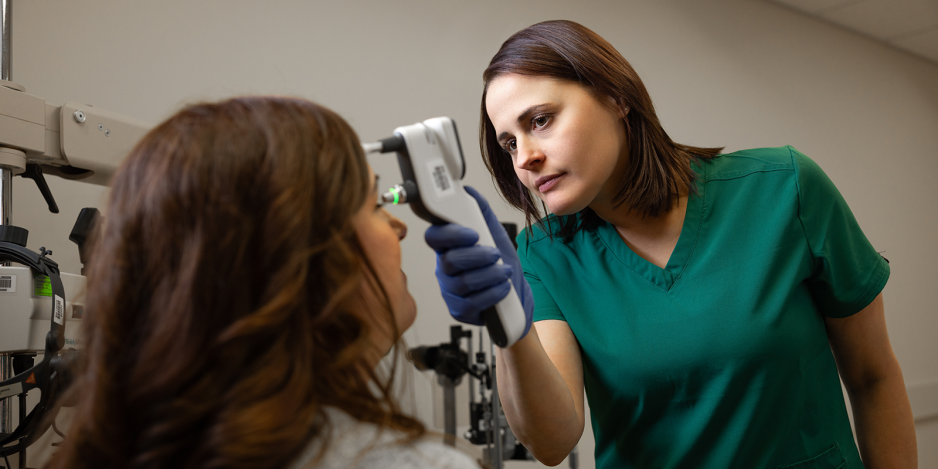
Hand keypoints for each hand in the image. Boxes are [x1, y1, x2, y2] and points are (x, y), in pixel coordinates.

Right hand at [424, 186, 532, 336]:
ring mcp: (450, 291)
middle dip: (476, 256)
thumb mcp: (496, 236)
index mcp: (449, 247)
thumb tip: (468, 191)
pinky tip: (503, 288)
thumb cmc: (501, 266)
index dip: (450, 235)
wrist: (517, 298)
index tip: (472, 234)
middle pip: (448, 261)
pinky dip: (491, 293)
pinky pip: (470, 304)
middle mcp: (445, 269)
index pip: (434, 237)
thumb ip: (481, 213)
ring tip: (504, 272)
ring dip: (489, 275)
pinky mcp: (459, 311)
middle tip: (495, 254)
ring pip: (461, 283)